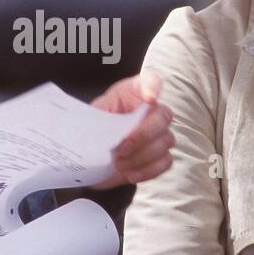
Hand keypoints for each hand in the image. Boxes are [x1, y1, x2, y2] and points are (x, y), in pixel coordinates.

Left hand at [89, 71, 173, 188]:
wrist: (90, 157)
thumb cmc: (91, 130)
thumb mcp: (88, 119)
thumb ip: (99, 117)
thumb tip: (103, 126)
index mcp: (131, 93)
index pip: (151, 81)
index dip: (154, 87)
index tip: (149, 98)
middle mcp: (150, 111)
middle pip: (163, 116)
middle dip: (142, 135)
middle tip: (120, 149)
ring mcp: (159, 133)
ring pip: (166, 141)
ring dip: (141, 156)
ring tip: (118, 164)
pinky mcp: (160, 156)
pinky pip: (165, 162)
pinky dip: (147, 170)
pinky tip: (130, 173)